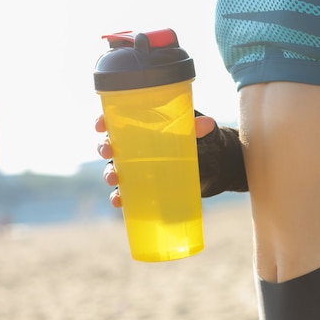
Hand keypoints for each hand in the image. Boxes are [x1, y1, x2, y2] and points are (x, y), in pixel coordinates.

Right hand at [95, 113, 216, 207]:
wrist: (218, 167)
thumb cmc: (208, 142)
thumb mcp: (206, 133)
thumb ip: (204, 128)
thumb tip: (205, 124)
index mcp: (149, 126)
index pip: (120, 119)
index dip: (105, 120)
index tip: (100, 125)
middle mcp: (140, 145)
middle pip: (113, 144)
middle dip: (105, 148)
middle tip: (108, 152)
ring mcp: (142, 167)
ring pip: (116, 169)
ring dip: (110, 174)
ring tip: (114, 179)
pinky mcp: (148, 186)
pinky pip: (128, 192)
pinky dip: (120, 197)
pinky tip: (119, 201)